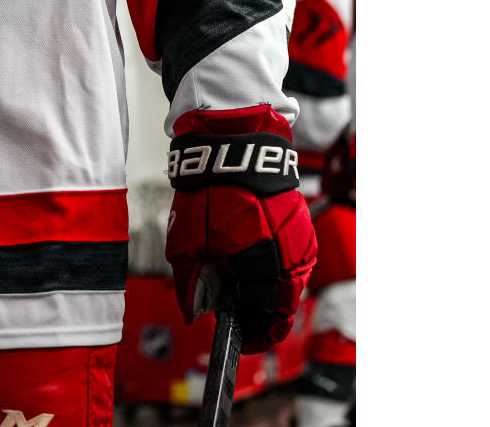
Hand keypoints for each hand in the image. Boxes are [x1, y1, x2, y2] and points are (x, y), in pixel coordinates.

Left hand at [164, 104, 316, 352]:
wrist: (234, 147)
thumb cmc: (210, 191)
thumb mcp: (187, 242)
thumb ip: (191, 283)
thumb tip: (194, 312)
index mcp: (265, 264)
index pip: (267, 317)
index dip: (253, 335)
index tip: (239, 341)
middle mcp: (292, 257)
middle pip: (281, 305)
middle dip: (258, 316)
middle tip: (234, 318)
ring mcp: (302, 242)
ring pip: (288, 284)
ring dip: (265, 293)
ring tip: (236, 287)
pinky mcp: (302, 228)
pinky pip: (290, 262)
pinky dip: (271, 271)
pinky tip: (248, 263)